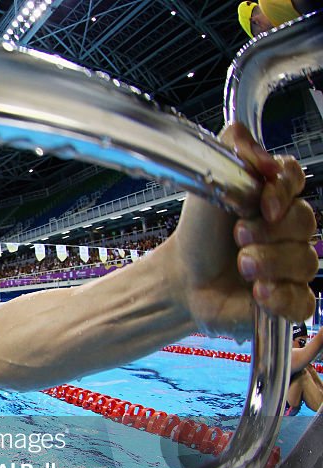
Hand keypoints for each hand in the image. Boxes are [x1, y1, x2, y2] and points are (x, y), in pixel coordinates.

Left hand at [172, 123, 316, 335]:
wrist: (182, 278)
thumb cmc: (199, 234)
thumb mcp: (207, 183)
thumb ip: (231, 150)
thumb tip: (256, 145)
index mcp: (274, 198)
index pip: (297, 180)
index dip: (283, 191)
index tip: (262, 203)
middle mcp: (289, 230)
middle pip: (305, 222)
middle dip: (268, 231)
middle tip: (238, 238)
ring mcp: (293, 266)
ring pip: (305, 261)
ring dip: (268, 264)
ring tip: (241, 267)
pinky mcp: (289, 300)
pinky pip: (304, 301)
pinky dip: (282, 298)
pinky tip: (259, 294)